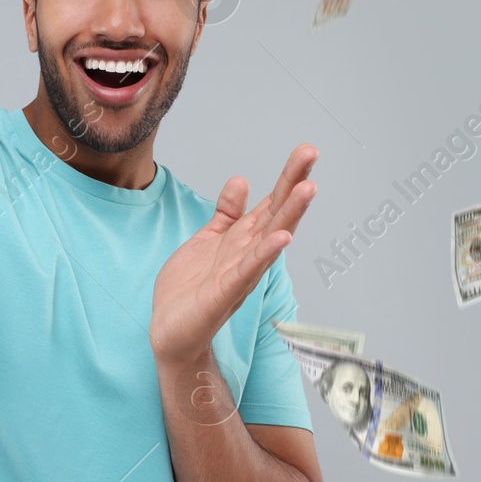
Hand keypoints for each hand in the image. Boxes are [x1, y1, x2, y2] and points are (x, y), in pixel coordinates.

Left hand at [149, 145, 317, 364]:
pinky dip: (265, 254)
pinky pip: (249, 270)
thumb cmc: (190, 289)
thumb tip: (242, 181)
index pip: (270, 203)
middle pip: (276, 213)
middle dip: (294, 183)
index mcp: (243, 240)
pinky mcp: (226, 291)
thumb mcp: (208, 240)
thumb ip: (227, 214)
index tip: (305, 152)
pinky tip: (282, 238)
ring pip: (270, 237)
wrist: (169, 330)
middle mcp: (248, 254)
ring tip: (308, 188)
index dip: (287, 177)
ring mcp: (240, 272)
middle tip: (311, 153)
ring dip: (290, 213)